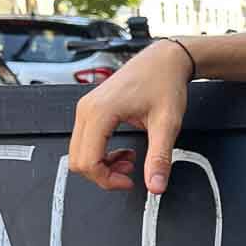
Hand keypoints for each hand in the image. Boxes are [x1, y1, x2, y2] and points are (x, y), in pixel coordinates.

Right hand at [68, 41, 194, 194]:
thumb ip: (160, 158)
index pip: (87, 161)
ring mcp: (86, 108)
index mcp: (100, 111)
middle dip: (103, 174)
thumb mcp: (167, 124)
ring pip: (79, 152)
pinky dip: (101, 153)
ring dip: (102, 164)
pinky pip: (85, 141)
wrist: (164, 60)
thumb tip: (156, 185)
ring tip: (130, 160)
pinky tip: (122, 151)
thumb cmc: (164, 82)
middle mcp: (87, 109)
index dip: (107, 179)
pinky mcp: (91, 109)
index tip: (129, 181)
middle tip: (130, 172)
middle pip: (77, 160)